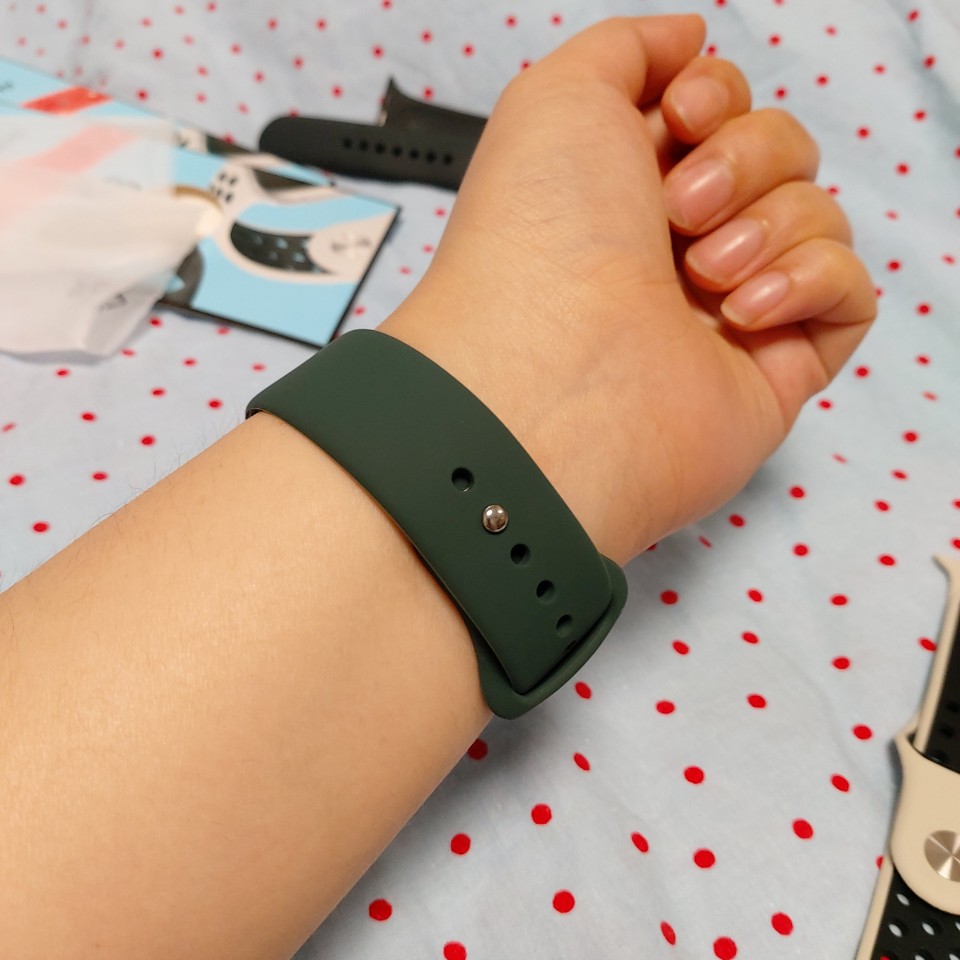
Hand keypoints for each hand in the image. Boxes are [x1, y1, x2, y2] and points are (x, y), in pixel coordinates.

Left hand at [381, 15, 875, 563]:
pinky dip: (811, 282)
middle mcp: (676, 249)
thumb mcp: (556, 99)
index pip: (722, 114)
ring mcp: (727, 310)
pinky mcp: (776, 367)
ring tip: (700, 274)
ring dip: (768, 225)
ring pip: (817, 216)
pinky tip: (742, 313)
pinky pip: (849, 294)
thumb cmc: (540, 241)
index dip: (720, 98)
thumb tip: (689, 42)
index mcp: (627, 190)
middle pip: (780, 154)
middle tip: (678, 209)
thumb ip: (627, 48)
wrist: (555, 375)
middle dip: (743, 159)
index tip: (683, 116)